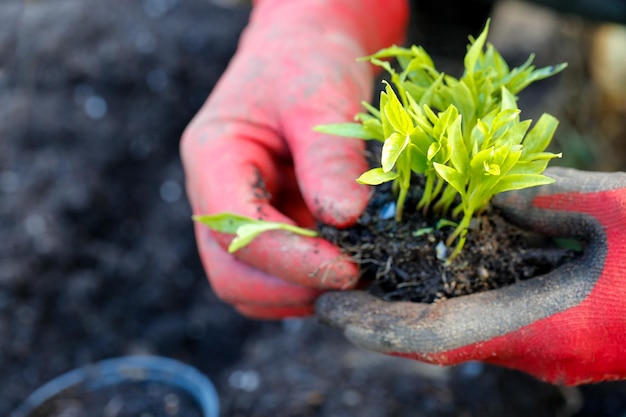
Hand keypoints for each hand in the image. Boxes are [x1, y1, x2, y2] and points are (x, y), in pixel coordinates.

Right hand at [181, 0, 407, 318]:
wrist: (306, 54)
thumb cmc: (306, 62)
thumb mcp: (318, 96)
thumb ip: (327, 158)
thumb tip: (345, 219)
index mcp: (212, 157)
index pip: (235, 230)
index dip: (291, 259)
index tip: (348, 269)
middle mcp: (217, 195)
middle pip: (232, 275)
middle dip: (292, 287)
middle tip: (354, 277)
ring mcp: (241, 216)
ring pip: (254, 286)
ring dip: (303, 290)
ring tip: (355, 267)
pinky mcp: (268, 226)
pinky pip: (280, 275)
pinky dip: (311, 281)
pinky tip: (348, 259)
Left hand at [316, 167, 625, 384]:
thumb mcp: (612, 210)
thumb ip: (543, 201)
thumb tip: (487, 195)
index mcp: (543, 327)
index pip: (433, 337)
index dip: (377, 326)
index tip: (330, 310)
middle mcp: (535, 349)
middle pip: (436, 339)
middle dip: (382, 320)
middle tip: (335, 291)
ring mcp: (545, 347)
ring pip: (458, 332)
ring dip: (410, 313)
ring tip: (368, 282)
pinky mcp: (555, 335)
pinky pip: (485, 322)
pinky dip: (447, 303)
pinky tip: (430, 278)